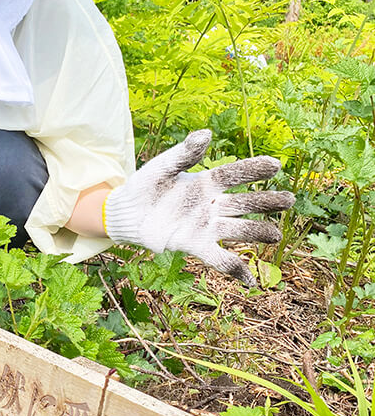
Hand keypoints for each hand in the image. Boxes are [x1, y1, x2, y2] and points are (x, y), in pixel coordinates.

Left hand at [104, 129, 294, 285]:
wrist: (126, 213)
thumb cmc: (145, 186)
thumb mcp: (162, 166)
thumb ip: (184, 153)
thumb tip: (207, 133)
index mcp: (205, 182)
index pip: (234, 174)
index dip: (254, 170)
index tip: (275, 164)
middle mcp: (211, 205)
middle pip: (244, 203)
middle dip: (267, 202)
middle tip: (289, 200)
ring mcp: (205, 226)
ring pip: (238, 230)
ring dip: (257, 232)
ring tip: (275, 235)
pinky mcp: (195, 245)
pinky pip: (219, 258)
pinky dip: (235, 269)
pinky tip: (251, 282)